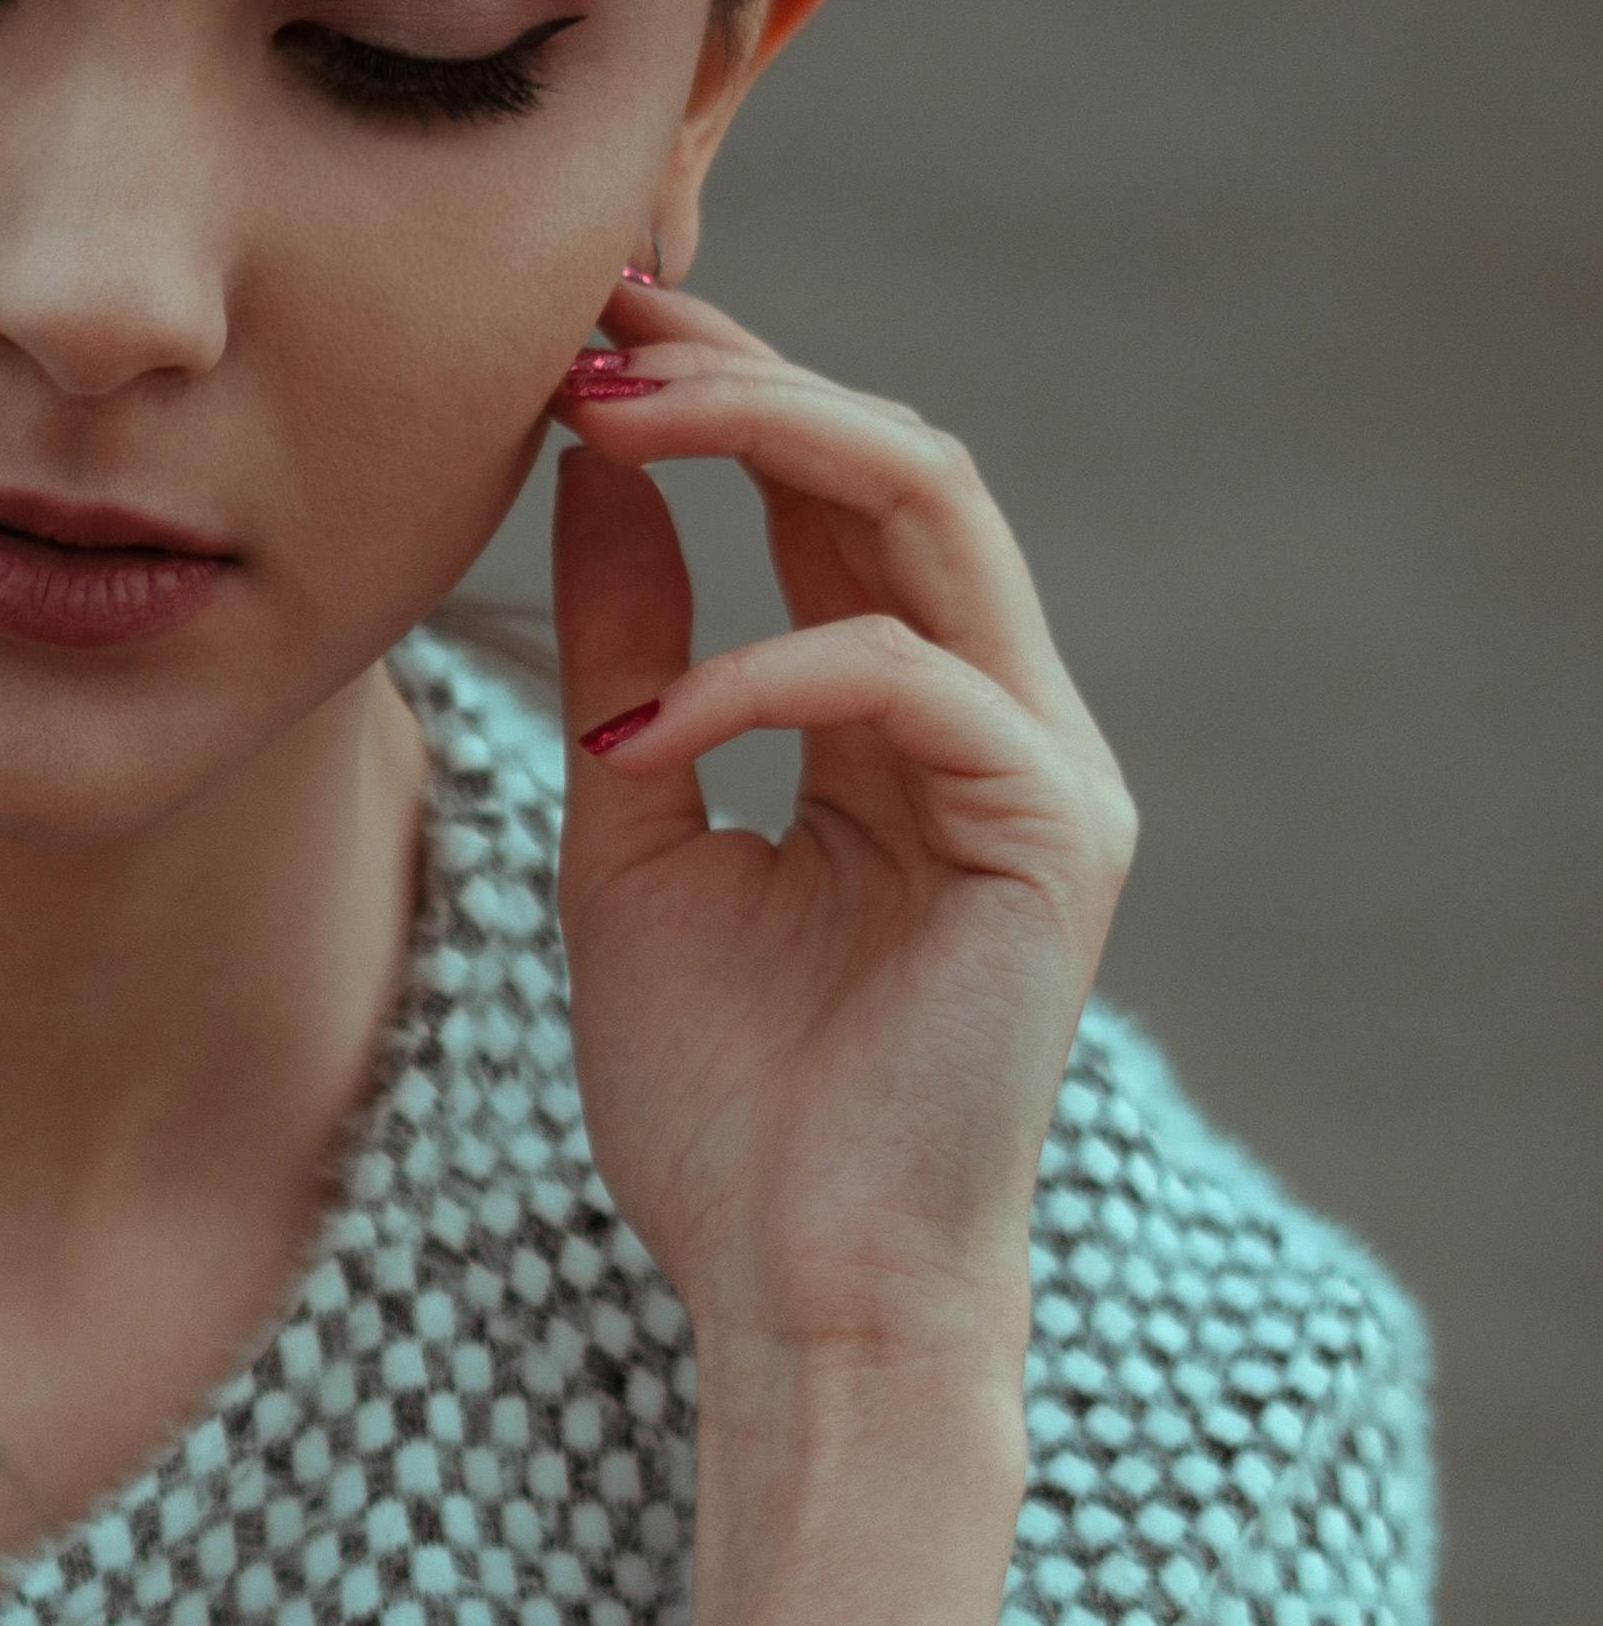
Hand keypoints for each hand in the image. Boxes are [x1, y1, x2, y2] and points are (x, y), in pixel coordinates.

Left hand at [548, 277, 1135, 1386]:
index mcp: (902, 715)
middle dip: (740, 373)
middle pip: (894, 457)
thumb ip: (631, 653)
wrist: (802, 1295)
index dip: (716, 391)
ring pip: (929, 507)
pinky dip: (755, 670)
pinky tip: (634, 727)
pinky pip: (902, 679)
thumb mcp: (633, 834)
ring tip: (601, 423)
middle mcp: (992, 715)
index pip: (833, 491)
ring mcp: (1039, 765)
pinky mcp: (1053, 832)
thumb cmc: (722, 1106)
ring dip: (760, 437)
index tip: (571, 334)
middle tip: (588, 330)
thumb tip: (590, 471)